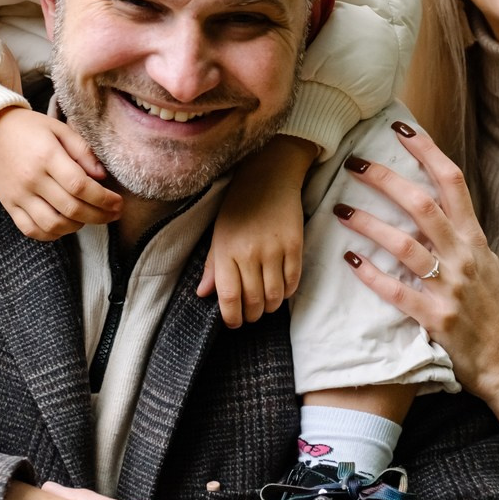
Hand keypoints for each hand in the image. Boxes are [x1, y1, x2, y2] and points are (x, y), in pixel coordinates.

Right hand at [0, 107, 121, 240]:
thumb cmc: (29, 129)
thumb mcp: (59, 129)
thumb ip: (83, 151)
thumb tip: (102, 177)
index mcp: (46, 156)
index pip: (80, 186)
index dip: (104, 199)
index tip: (118, 202)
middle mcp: (31, 179)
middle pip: (71, 208)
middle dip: (99, 216)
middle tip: (114, 214)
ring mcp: (18, 195)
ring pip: (53, 224)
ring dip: (78, 226)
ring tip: (90, 218)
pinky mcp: (9, 206)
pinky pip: (32, 230)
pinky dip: (53, 234)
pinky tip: (66, 225)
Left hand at [197, 134, 315, 326]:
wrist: (268, 177)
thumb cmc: (238, 206)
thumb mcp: (218, 234)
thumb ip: (213, 266)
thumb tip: (203, 294)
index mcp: (226, 250)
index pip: (228, 296)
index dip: (232, 317)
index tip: (233, 322)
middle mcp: (249, 253)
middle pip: (253, 300)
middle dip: (251, 315)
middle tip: (250, 315)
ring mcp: (274, 250)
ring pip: (274, 296)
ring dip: (269, 308)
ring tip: (265, 306)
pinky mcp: (295, 245)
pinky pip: (293, 281)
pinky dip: (286, 293)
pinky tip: (280, 291)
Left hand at [336, 122, 498, 475]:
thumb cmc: (494, 312)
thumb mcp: (485, 265)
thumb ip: (458, 236)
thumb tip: (428, 204)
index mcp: (475, 238)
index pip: (452, 181)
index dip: (426, 151)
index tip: (400, 128)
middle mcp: (464, 256)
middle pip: (421, 204)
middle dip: (385, 179)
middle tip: (354, 162)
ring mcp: (451, 287)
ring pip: (405, 244)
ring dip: (370, 223)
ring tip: (340, 208)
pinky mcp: (436, 318)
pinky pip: (398, 291)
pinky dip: (372, 275)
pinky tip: (350, 260)